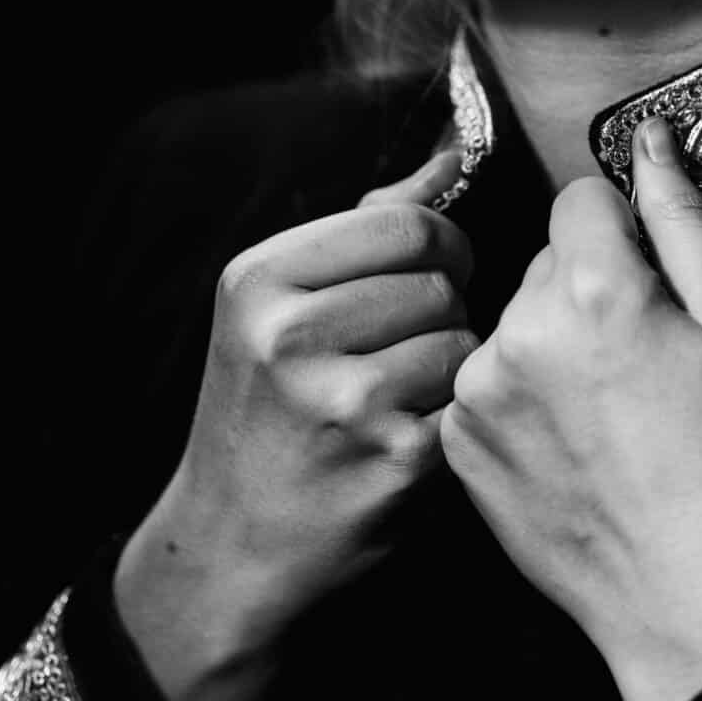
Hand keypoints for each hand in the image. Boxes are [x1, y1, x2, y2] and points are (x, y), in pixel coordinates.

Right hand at [115, 144, 477, 700]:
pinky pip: (468, 401)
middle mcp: (290, 336)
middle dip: (445, 307)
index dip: (441, 244)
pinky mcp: (394, 460)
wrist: (233, 544)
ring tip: (409, 389)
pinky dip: (455, 414)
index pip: (405, 223)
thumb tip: (451, 156)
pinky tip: (415, 433)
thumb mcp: (277, 307)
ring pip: (463, 339)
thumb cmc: (265, 412)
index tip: (435, 270)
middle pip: (441, 280)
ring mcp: (344, 401)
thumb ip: (365, 226)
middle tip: (413, 342)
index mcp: (259, 280)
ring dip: (454, 362)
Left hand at [442, 117, 701, 700]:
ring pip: (514, 323)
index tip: (653, 291)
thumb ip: (683, 222)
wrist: (687, 600)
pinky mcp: (456, 442)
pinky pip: (486, 382)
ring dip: (551, 346)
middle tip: (640, 365)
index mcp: (591, 288)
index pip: (583, 199)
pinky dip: (520, 400)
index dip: (628, 239)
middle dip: (589, 291)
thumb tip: (652, 142)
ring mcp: (476, 391)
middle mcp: (517, 330)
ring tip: (606, 414)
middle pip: (545, 261)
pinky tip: (570, 444)